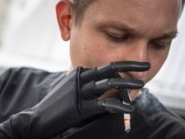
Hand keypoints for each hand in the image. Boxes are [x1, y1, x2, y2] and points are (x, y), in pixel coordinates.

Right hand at [0, 61, 149, 138]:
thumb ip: (88, 85)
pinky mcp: (80, 107)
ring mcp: (80, 92)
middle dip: (129, 66)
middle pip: (109, 68)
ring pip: (108, 83)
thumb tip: (108, 88)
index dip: (122, 65)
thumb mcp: (72, 89)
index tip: (136, 66)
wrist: (38, 118)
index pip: (105, 66)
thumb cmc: (57, 105)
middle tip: (146, 66)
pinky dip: (118, 105)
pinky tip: (129, 108)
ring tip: (142, 84)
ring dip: (127, 83)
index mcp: (80, 72)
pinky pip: (103, 104)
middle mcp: (81, 78)